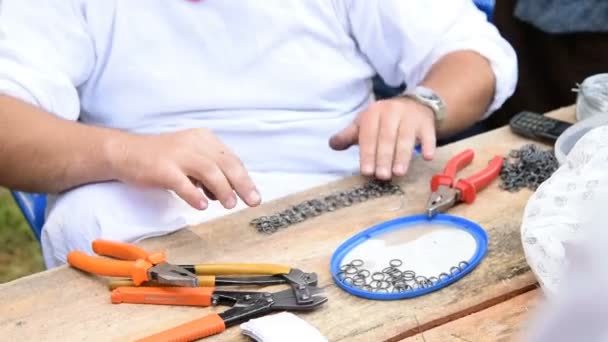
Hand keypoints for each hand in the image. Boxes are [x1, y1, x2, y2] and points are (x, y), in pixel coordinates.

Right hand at [107, 128, 259, 209]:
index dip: (244, 178)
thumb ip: (210, 173)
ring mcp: (177, 155)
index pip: (231, 159)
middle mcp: (193, 143)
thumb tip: (229, 192)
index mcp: (204, 139)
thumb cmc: (162, 159)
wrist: (125, 153)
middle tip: (252, 201)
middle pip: (225, 163)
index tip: (254, 194)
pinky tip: (201, 205)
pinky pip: (182, 182)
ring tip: (229, 205)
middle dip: (242, 183)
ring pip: (208, 170)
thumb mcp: (191, 159)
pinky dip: (194, 194)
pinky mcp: (162, 168)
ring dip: (222, 189)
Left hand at [329, 98, 435, 179]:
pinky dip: (428, 145)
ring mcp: (410, 116)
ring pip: (406, 137)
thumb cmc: (384, 121)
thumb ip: (349, 136)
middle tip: (382, 176)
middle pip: (387, 137)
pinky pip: (428, 134)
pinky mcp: (426, 122)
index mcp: (373, 113)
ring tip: (399, 172)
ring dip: (403, 155)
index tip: (366, 171)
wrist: (414, 105)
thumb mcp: (364, 124)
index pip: (368, 135)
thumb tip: (333, 145)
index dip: (367, 154)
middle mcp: (391, 112)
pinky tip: (428, 157)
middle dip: (384, 157)